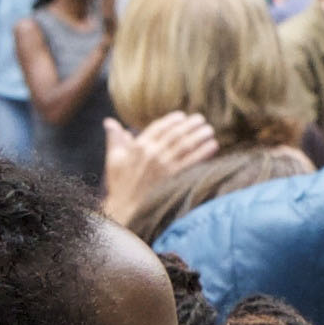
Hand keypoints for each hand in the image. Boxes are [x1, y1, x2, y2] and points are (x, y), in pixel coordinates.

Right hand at [100, 109, 217, 219]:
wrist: (126, 209)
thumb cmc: (120, 184)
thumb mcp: (113, 159)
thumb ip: (115, 139)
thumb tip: (109, 122)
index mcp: (138, 147)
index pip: (159, 127)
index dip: (172, 120)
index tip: (182, 116)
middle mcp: (153, 153)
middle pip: (176, 134)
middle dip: (190, 125)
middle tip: (201, 119)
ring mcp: (165, 165)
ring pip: (186, 145)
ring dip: (200, 135)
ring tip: (209, 130)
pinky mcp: (175, 177)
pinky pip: (193, 161)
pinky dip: (204, 152)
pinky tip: (213, 145)